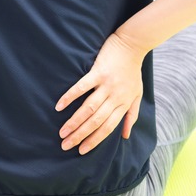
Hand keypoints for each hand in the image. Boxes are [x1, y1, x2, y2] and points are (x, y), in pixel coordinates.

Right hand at [55, 33, 145, 154]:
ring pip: (88, 108)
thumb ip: (131, 115)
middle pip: (96, 121)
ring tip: (62, 132)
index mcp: (123, 104)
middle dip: (80, 135)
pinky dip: (70, 97)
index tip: (81, 151)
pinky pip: (82, 87)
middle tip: (65, 145)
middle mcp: (115, 97)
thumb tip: (125, 136)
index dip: (94, 141)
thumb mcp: (137, 95)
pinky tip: (59, 106)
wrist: (133, 44)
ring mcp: (106, 84)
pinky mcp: (98, 71)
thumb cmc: (133, 71)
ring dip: (74, 122)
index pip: (108, 128)